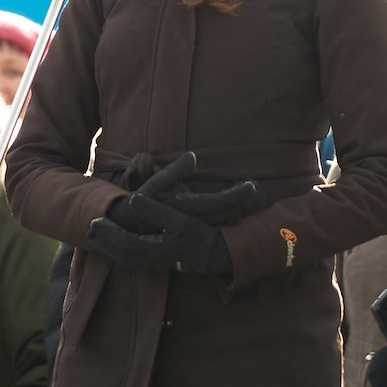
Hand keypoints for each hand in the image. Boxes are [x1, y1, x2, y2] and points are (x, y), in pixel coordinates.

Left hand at [87, 195, 232, 276]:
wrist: (216, 255)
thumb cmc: (199, 235)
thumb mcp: (180, 221)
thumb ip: (156, 210)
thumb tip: (134, 199)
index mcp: (154, 247)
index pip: (124, 240)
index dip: (109, 230)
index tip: (96, 219)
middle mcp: (152, 258)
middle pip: (120, 251)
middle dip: (105, 240)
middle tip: (90, 228)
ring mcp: (155, 263)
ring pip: (125, 258)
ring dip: (109, 248)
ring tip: (96, 237)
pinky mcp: (160, 264)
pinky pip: (134, 263)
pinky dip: (120, 256)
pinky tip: (114, 249)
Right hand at [137, 151, 262, 225]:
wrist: (133, 228)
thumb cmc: (146, 202)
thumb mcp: (156, 185)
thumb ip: (175, 171)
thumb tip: (193, 156)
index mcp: (187, 209)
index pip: (218, 203)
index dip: (237, 195)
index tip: (252, 185)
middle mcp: (195, 221)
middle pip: (226, 213)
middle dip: (240, 199)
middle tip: (253, 186)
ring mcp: (196, 227)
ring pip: (223, 219)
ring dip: (236, 207)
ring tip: (246, 191)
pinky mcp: (194, 230)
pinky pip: (216, 222)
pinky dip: (228, 214)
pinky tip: (236, 205)